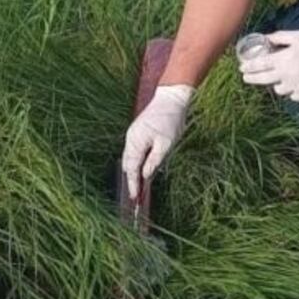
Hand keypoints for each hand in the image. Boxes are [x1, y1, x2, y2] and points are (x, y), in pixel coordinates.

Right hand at [121, 84, 194, 199]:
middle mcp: (131, 139)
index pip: (132, 169)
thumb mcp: (166, 144)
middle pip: (128, 165)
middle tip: (137, 198)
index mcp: (136, 142)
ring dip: (134, 172)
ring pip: (130, 158)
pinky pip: (134, 151)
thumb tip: (145, 176)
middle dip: (132, 181)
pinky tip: (143, 170)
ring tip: (139, 188)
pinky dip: (137, 163)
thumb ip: (154, 161)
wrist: (170, 98)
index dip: (133, 185)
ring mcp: (133, 135)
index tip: (134, 199)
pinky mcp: (138, 132)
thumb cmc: (170, 120)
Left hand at [239, 27, 298, 101]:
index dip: (248, 67)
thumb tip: (264, 39)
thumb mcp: (298, 35)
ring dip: (276, 83)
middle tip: (247, 77)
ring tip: (279, 76)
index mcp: (284, 59)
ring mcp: (298, 86)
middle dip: (252, 78)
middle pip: (263, 80)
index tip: (242, 68)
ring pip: (278, 89)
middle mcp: (288, 75)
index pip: (259, 65)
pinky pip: (293, 95)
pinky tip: (295, 81)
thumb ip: (279, 38)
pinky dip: (292, 89)